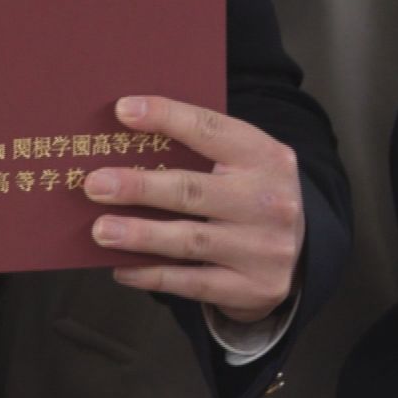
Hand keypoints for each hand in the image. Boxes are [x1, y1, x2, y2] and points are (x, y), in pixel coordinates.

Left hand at [85, 95, 304, 323]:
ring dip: (139, 234)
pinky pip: (191, 282)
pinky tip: (120, 268)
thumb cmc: (249, 202)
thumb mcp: (241, 169)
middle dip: (139, 187)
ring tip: (100, 230)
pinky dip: (151, 275)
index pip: (211, 130)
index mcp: (265, 157)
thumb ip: (197, 156)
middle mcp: (269, 201)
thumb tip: (123, 147)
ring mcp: (263, 247)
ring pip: (190, 239)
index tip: (123, 110)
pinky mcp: (252, 288)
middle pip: (193, 190)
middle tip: (95, 184)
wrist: (301, 258)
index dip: (167, 117)